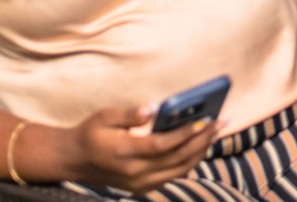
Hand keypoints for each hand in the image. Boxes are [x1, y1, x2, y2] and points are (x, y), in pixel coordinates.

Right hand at [61, 105, 216, 193]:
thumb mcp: (104, 117)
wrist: (73, 160)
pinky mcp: (143, 188)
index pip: (162, 145)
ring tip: (216, 131)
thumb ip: (130, 115)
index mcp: (124, 153)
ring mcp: (140, 184)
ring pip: (180, 170)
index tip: (206, 120)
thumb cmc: (91, 133)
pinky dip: (190, 161)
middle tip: (223, 121)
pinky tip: (200, 145)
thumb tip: (152, 108)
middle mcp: (135, 173)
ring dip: (201, 150)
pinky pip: (173, 176)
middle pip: (177, 158)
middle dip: (203, 139)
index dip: (186, 133)